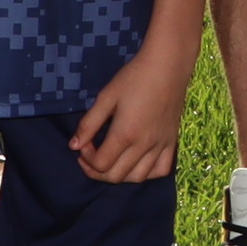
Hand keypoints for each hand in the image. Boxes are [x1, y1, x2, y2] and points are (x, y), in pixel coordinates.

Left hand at [71, 42, 193, 185]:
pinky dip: (146, 173)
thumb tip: (74, 146)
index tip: (84, 144)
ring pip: (138, 178)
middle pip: (117, 176)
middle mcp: (145, 145)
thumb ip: (89, 124)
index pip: (101, 164)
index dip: (86, 160)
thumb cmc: (133, 79)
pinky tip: (136, 162)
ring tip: (111, 160)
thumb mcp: (105, 98)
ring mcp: (161, 146)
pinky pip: (161, 170)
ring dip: (119, 175)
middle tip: (90, 155)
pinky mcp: (172, 142)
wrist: (167, 67)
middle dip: (97, 171)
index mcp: (125, 134)